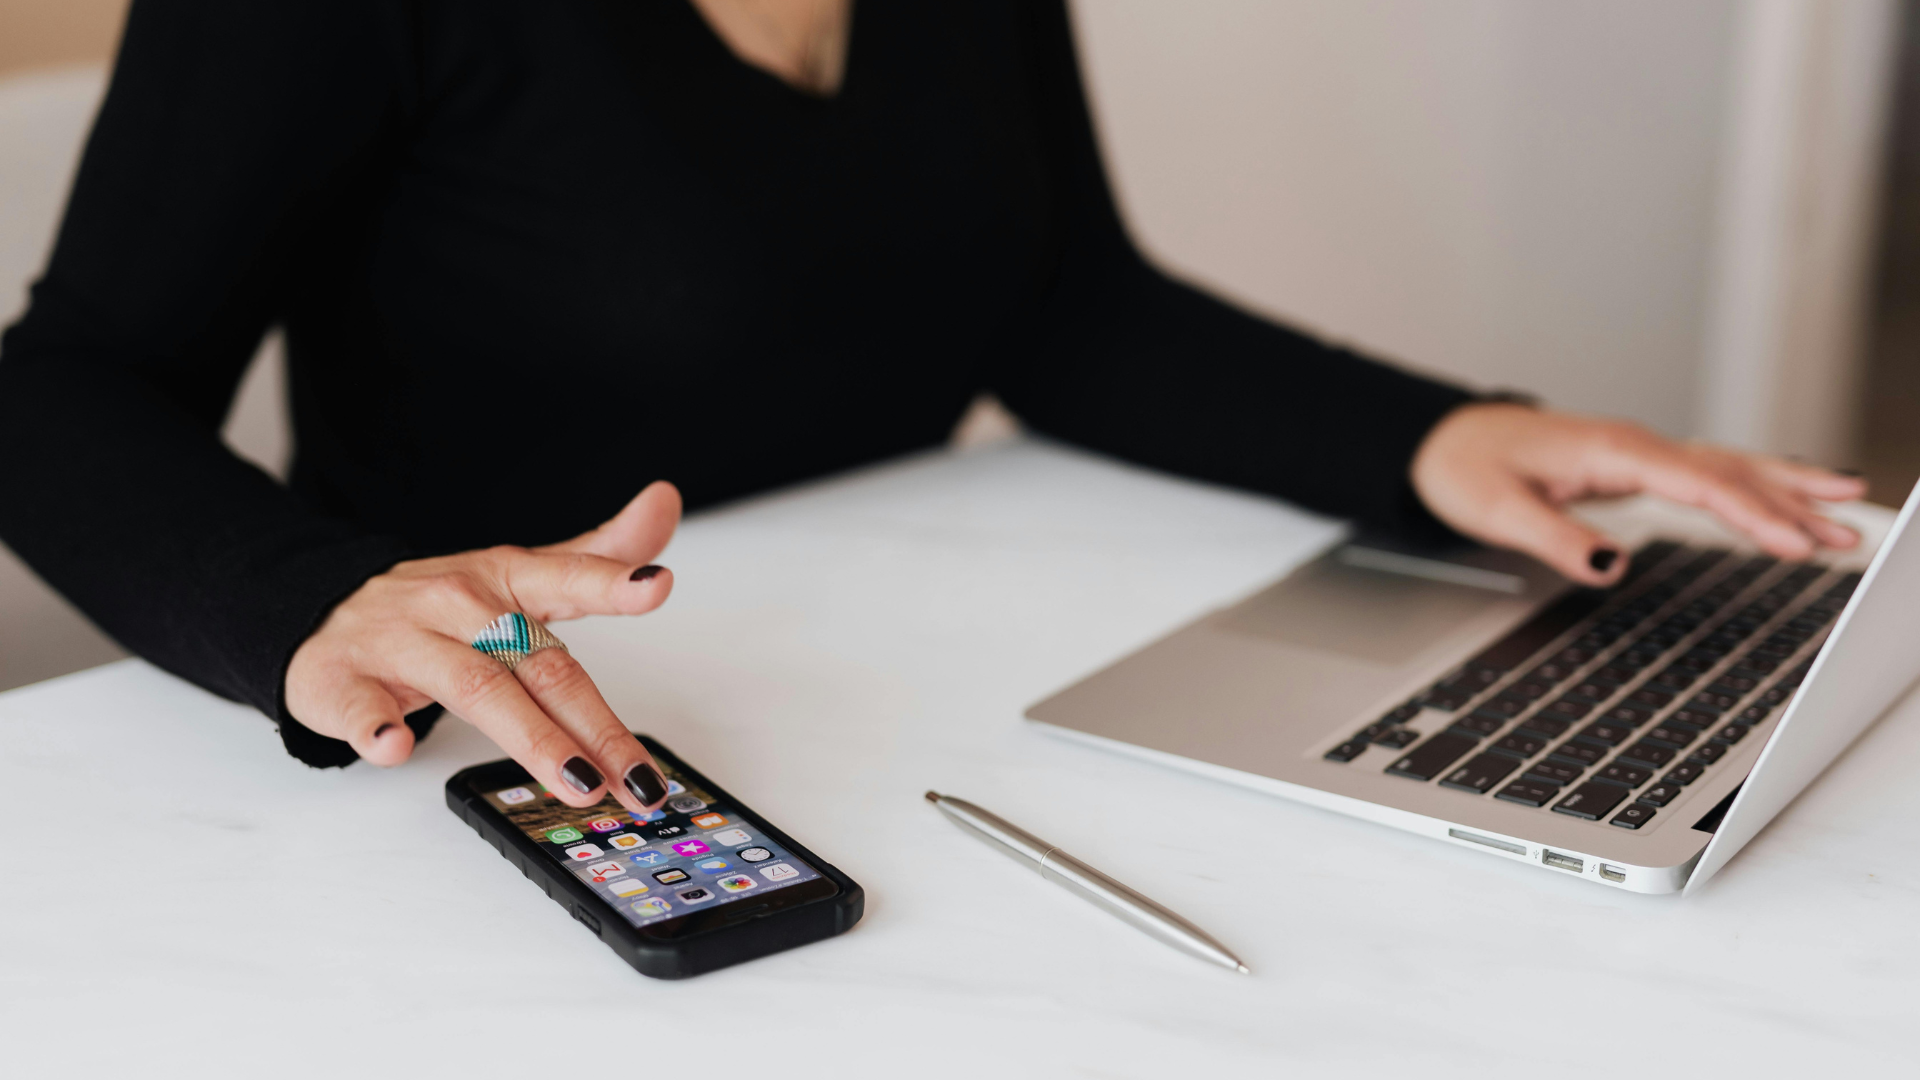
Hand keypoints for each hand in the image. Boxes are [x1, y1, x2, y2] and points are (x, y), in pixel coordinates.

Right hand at [286, 481, 682, 813]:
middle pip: (536, 664)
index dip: (612, 582)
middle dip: (593, 724)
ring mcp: (399, 643)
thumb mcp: (520, 574)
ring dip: (529, 738)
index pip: (565, 577)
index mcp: (503, 580)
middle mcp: (457, 606)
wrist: (322, 611)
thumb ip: (596, 555)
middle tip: (639, 777)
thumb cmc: (438, 608)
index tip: (655, 585)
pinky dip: (375, 728)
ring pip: (473, 687)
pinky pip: (360, 706)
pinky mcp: (342, 682)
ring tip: (577, 780)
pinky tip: (393, 747)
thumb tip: (665, 502)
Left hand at [1410, 404, 1865, 586]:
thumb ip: (1555, 537)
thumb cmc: (1465, 468)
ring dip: (1786, 490)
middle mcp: (1634, 446)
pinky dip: (1753, 483)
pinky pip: (1707, 472)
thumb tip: (1609, 566)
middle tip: (1847, 534)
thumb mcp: (1498, 510)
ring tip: (1845, 511)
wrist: (1443, 440)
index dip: (1750, 515)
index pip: (1697, 483)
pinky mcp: (1634, 466)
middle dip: (1792, 503)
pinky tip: (1786, 494)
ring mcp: (1638, 453)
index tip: (1793, 543)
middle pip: (1728, 472)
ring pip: (1726, 468)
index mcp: (1611, 451)